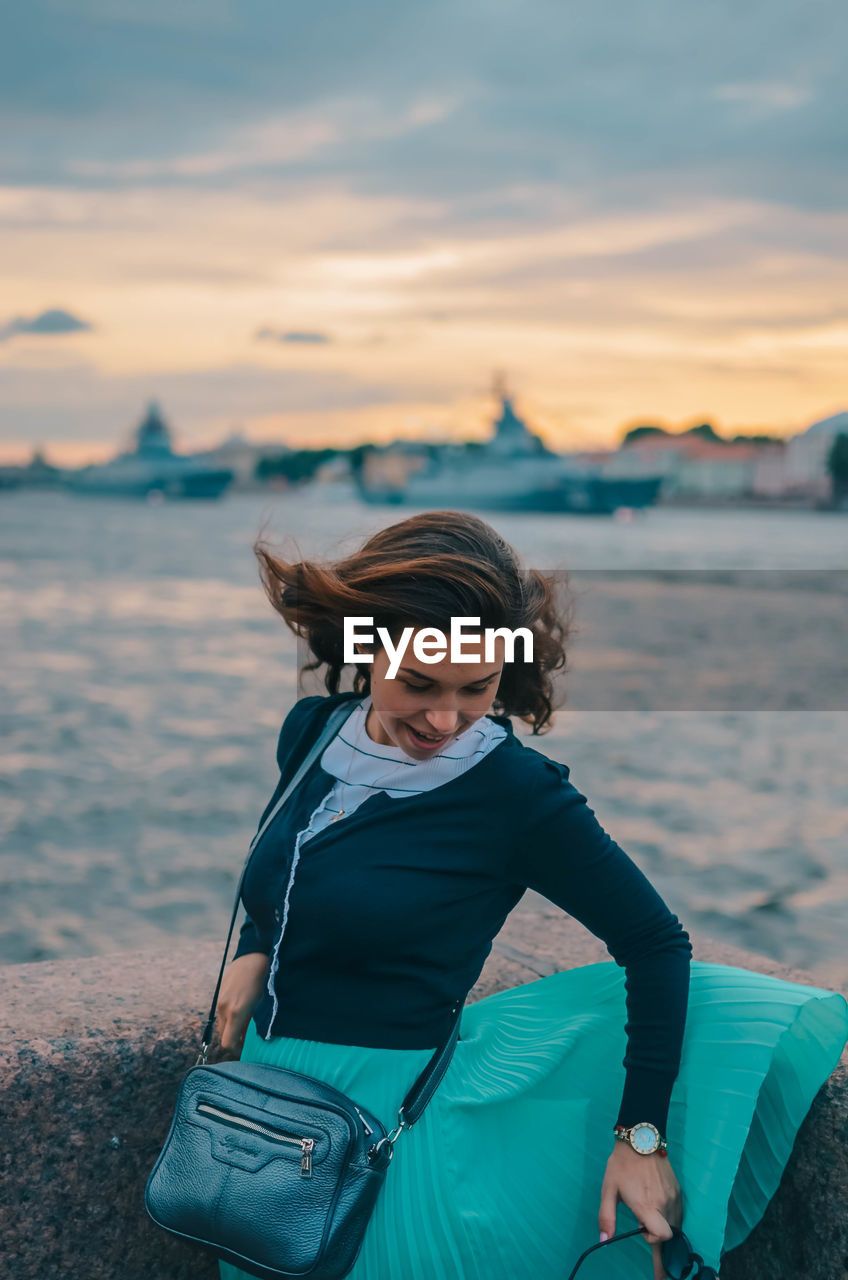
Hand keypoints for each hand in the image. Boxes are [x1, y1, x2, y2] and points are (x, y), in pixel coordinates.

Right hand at [214, 952, 269, 1059]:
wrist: (254, 953)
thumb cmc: (265, 979)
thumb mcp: (264, 1004)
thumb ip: (257, 1024)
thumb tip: (255, 1040)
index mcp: (236, 1012)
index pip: (228, 1043)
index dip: (237, 1051)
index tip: (248, 1051)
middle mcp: (224, 1008)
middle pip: (224, 1036)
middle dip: (235, 1041)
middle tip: (249, 1041)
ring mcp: (220, 1000)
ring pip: (222, 1024)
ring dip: (232, 1029)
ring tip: (247, 1025)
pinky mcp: (220, 994)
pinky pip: (222, 1013)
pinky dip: (230, 1018)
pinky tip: (243, 1011)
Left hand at [599, 1141, 681, 1279]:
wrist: (640, 1139)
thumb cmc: (621, 1165)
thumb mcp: (608, 1190)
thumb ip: (606, 1217)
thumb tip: (603, 1240)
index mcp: (646, 1206)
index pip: (661, 1236)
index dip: (652, 1239)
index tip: (641, 1231)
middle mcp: (664, 1204)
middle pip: (668, 1233)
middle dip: (656, 1232)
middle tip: (642, 1220)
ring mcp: (673, 1196)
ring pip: (675, 1223)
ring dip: (663, 1223)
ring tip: (648, 1209)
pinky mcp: (678, 1190)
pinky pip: (678, 1211)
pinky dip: (669, 1215)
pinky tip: (656, 1204)